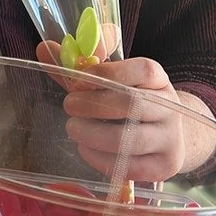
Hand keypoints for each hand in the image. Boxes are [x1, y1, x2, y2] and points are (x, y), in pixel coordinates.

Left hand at [35, 42, 185, 184]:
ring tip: (73, 128)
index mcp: (158, 80)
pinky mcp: (164, 166)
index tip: (77, 81)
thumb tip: (44, 49)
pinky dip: (100, 158)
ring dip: (93, 134)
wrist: (168, 136)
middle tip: (69, 105)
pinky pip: (129, 166)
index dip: (107, 73)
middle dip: (93, 105)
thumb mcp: (112, 82)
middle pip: (134, 104)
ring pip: (130, 139)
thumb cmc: (129, 104)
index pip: (143, 69)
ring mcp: (171, 139)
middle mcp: (171, 108)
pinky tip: (85, 149)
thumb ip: (79, 68)